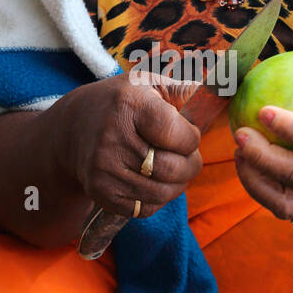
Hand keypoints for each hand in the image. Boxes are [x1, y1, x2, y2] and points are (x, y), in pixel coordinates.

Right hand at [61, 74, 202, 218]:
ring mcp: (104, 169)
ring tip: (174, 169)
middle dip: (191, 165)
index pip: (178, 135)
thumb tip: (220, 92)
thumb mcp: (146, 83)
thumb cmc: (120, 105)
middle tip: (188, 157)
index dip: (191, 138)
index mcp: (129, 104)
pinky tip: (153, 181)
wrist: (71, 130)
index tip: (187, 134)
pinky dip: (158, 199)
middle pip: (173, 168)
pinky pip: (145, 208)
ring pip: (163, 193)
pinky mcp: (101, 193)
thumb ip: (183, 89)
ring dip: (177, 184)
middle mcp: (112, 137)